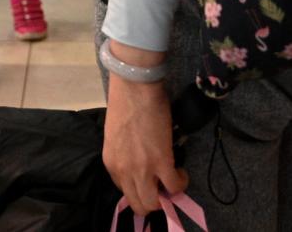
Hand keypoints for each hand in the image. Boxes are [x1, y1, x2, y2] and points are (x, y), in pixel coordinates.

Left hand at [103, 73, 186, 215]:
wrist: (134, 86)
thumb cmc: (124, 103)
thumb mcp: (117, 137)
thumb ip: (125, 154)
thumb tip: (141, 159)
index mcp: (111, 163)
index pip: (124, 191)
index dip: (139, 187)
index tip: (149, 179)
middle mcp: (123, 171)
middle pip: (138, 204)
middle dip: (152, 200)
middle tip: (162, 185)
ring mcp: (141, 169)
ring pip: (154, 203)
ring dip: (165, 196)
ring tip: (172, 179)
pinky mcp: (161, 163)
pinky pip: (174, 186)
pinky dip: (181, 182)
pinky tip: (181, 170)